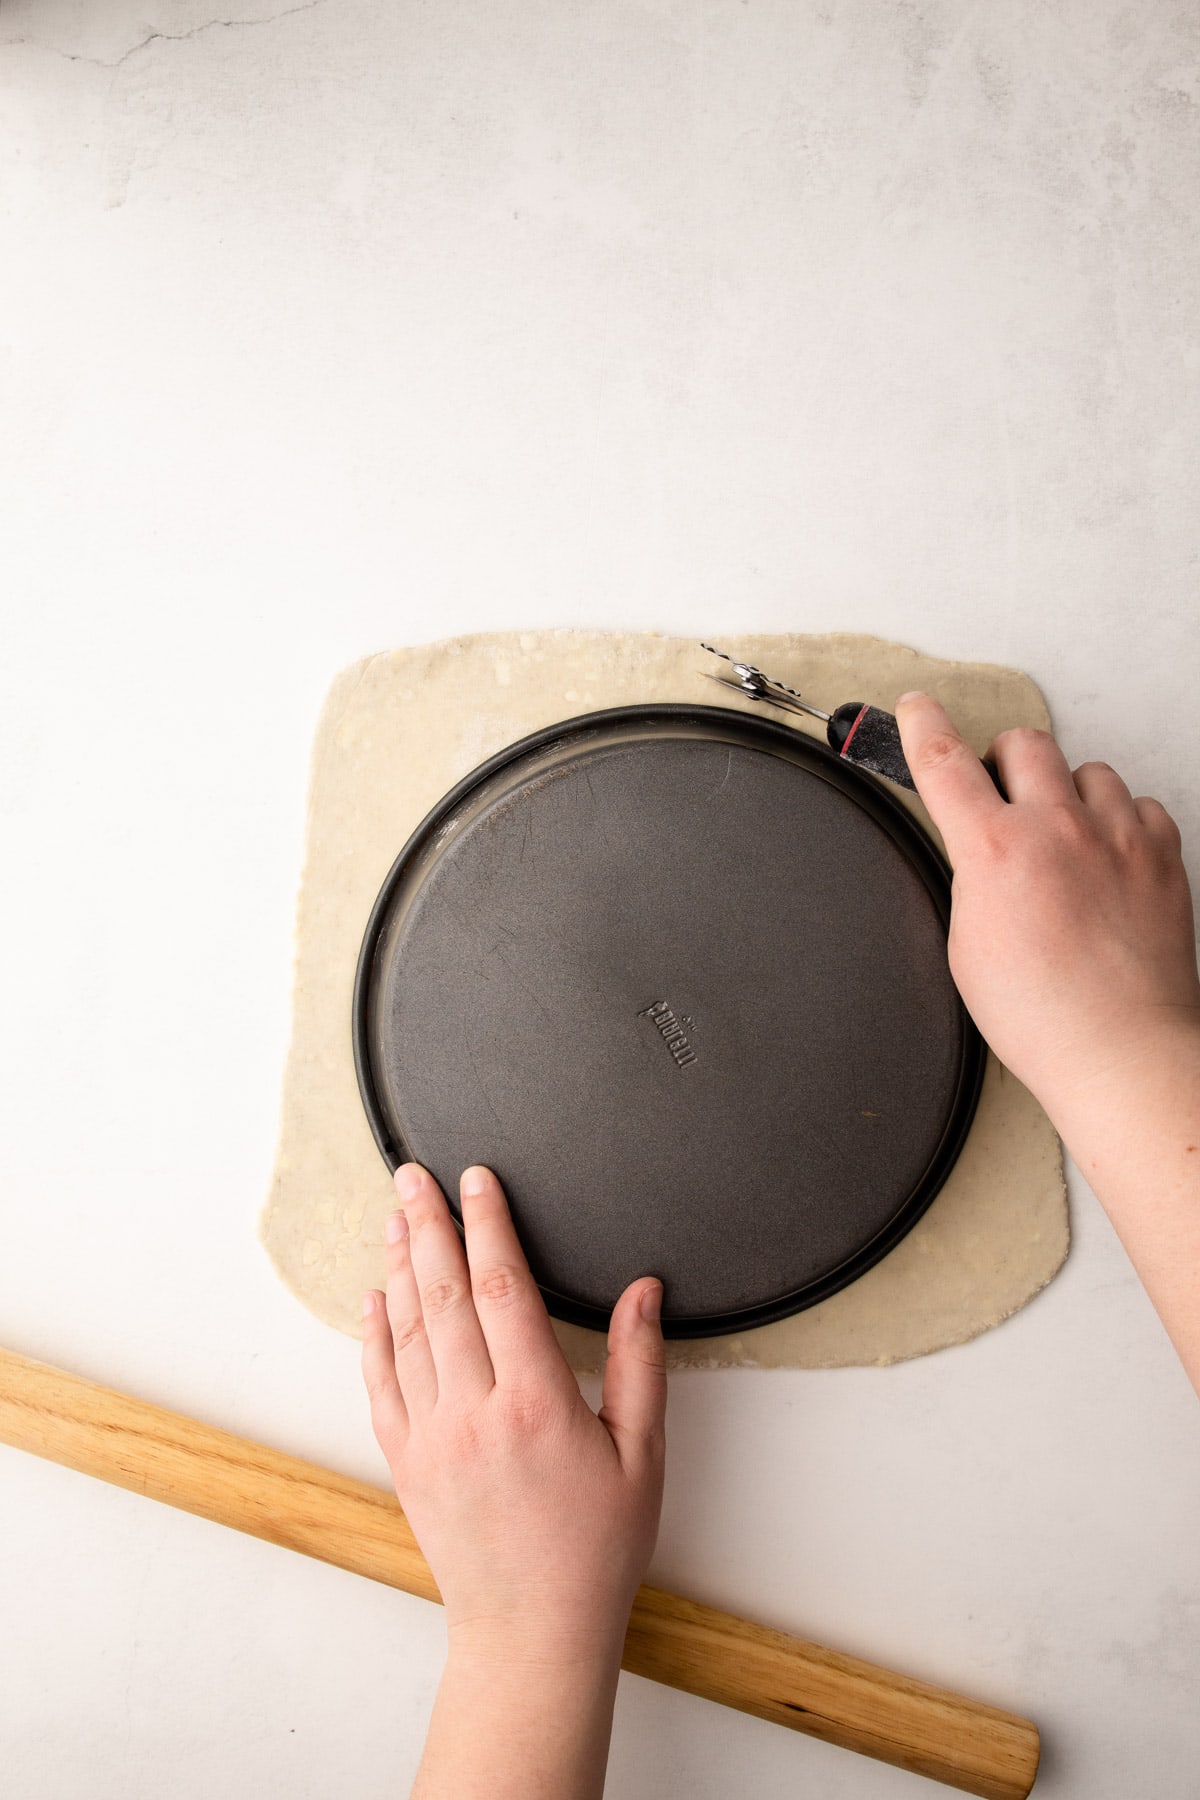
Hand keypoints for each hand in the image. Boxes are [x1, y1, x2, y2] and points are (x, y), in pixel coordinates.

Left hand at [360, 1162, 665, 1669]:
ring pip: (408, 1330)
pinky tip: (377, 1295)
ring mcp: (431, 1437)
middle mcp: (474, 1413)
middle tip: (412, 1173)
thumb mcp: (641, 1456)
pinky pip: (381, 1382)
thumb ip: (639, 1365)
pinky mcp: (406, 1461)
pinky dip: (375, 1333)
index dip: (488, 1225)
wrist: (530, 1633)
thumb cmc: (594, 1551)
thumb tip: (642, 1291)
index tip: (477, 1180)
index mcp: (535, 1404)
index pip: (502, 1288)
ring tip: (396, 1214)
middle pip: (443, 1295)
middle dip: (429, 1224)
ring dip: (401, 1265)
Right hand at [894, 692, 1199, 1111]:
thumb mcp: (967, 944)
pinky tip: (1108, 856)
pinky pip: (1137, 804)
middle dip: (1004, 762)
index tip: (917, 709)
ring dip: (1066, 791)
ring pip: (1087, 769)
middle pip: (1024, 744)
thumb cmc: (1042, 1015)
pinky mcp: (1160, 854)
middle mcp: (1058, 828)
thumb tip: (984, 854)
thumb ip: (973, 879)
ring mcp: (1116, 836)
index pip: (945, 762)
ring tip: (1064, 837)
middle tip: (1001, 794)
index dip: (922, 726)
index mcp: (995, 850)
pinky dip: (1119, 820)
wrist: (1120, 1048)